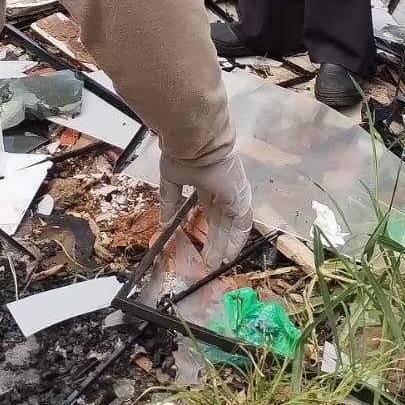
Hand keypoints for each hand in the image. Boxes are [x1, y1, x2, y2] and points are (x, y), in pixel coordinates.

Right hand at [159, 148, 252, 270]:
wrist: (197, 142)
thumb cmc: (184, 154)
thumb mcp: (172, 178)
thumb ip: (170, 201)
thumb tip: (163, 221)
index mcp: (208, 182)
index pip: (210, 209)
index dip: (205, 227)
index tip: (199, 244)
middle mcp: (224, 189)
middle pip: (220, 220)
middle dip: (214, 241)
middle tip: (208, 260)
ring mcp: (234, 194)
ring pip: (231, 225)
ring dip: (224, 245)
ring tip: (216, 263)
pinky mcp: (241, 199)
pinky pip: (241, 225)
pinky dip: (236, 241)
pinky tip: (229, 255)